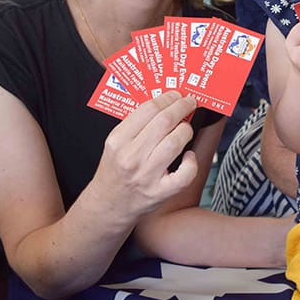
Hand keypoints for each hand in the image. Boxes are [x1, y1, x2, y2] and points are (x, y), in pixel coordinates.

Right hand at [92, 91, 199, 216]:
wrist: (108, 205)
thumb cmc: (115, 171)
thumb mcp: (116, 144)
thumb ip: (135, 125)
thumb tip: (164, 104)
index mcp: (118, 140)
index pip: (148, 109)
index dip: (168, 98)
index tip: (177, 95)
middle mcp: (131, 157)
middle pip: (165, 122)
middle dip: (182, 107)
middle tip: (190, 103)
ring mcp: (146, 176)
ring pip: (175, 143)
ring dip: (186, 130)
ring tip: (186, 128)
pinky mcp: (160, 192)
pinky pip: (185, 174)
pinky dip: (191, 162)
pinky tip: (188, 156)